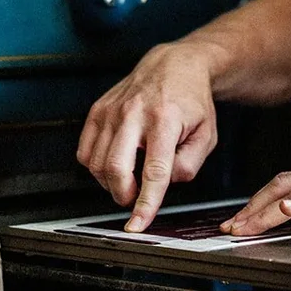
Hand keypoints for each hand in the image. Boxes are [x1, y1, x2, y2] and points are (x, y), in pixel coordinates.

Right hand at [77, 40, 221, 231]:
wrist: (173, 65)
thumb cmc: (191, 100)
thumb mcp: (206, 135)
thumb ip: (188, 166)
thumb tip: (162, 185)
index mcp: (165, 119)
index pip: (154, 171)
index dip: (145, 203)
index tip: (138, 224)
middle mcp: (134, 113)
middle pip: (116, 169)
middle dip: (124, 195)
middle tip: (135, 198)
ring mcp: (112, 110)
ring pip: (96, 164)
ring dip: (111, 182)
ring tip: (130, 176)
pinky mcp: (97, 110)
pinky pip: (84, 151)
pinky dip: (96, 167)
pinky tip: (115, 162)